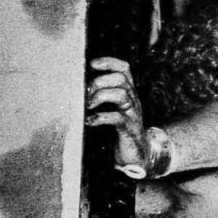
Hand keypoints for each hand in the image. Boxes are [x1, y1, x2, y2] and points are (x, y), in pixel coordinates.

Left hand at [86, 56, 148, 173]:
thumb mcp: (114, 110)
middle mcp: (133, 101)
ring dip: (101, 97)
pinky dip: (101, 117)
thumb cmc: (121, 131)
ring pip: (122, 94)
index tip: (92, 64)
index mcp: (129, 93)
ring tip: (88, 106)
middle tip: (86, 94)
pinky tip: (90, 121)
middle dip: (100, 82)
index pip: (124, 69)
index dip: (109, 62)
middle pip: (121, 79)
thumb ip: (102, 98)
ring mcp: (132, 115)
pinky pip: (117, 118)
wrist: (139, 155)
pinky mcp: (129, 130)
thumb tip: (78, 88)